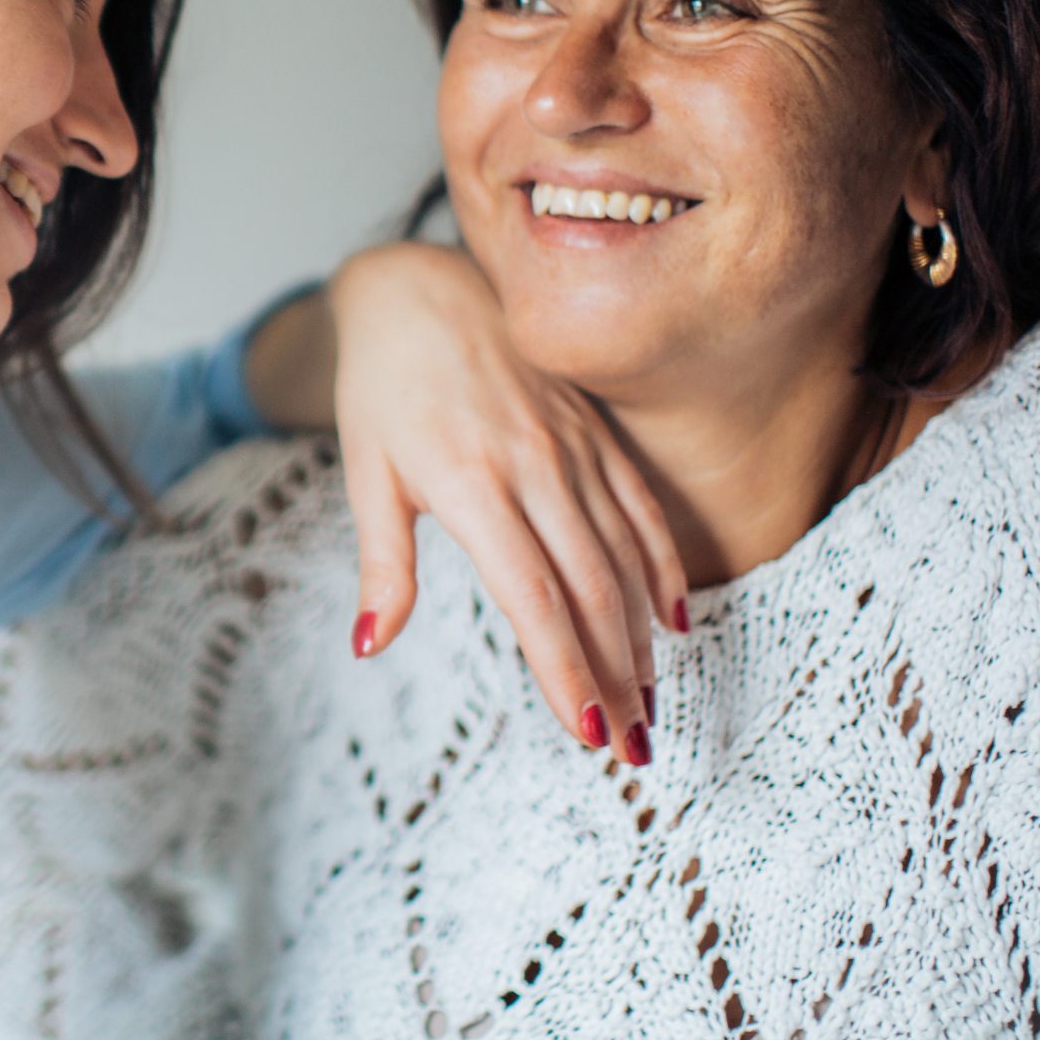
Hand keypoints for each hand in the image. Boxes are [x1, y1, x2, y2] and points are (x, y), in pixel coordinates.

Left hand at [323, 244, 685, 763]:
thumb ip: (382, 563)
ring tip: (651, 707)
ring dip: (641, 639)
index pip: (533, 597)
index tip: (585, 730)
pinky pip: (641, 509)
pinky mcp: (595, 433)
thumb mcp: (367, 474)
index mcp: (473, 484)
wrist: (418, 290)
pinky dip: (662, 566)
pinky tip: (672, 621)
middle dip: (615, 677)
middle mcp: (536, 466)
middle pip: (590, 590)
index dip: (564, 667)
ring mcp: (574, 447)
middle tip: (631, 748)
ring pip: (624, 557)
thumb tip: (370, 644)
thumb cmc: (382, 389)